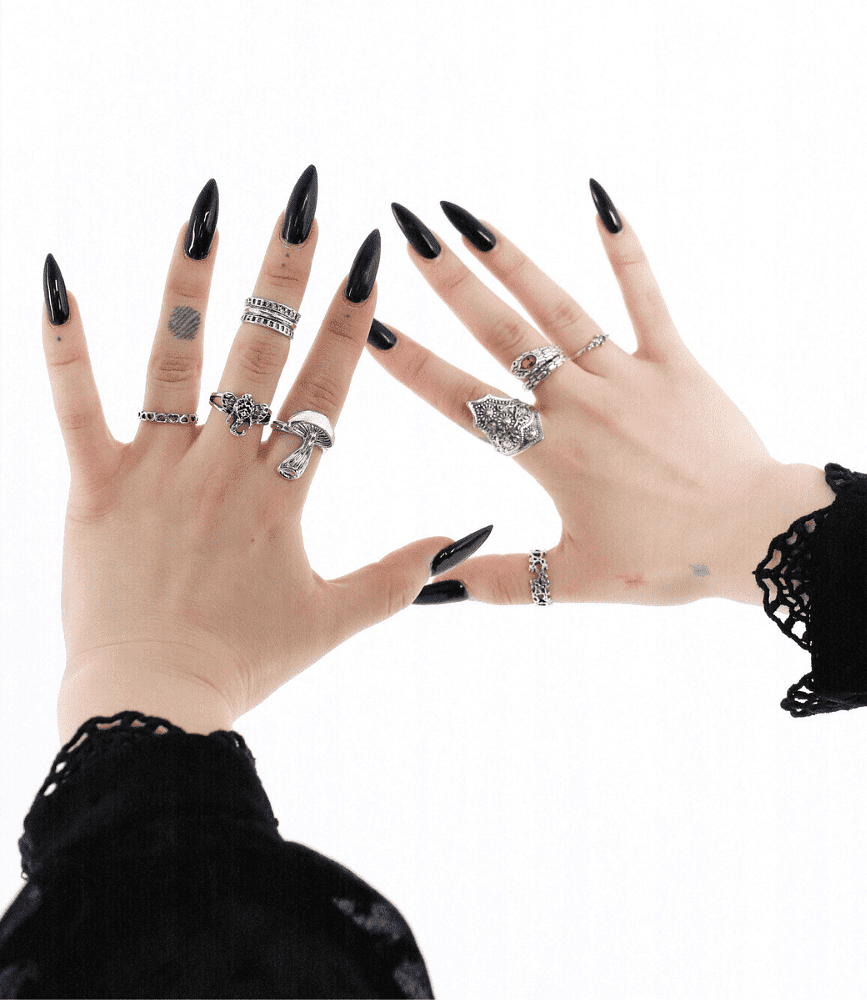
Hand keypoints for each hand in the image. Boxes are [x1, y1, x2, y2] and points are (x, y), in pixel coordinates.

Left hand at [43, 167, 488, 740]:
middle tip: (303, 198)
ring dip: (190, 281)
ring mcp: (154, 472)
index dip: (352, 319)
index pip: (327, 386)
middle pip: (260, 351)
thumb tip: (466, 537)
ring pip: (174, 360)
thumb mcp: (337, 620)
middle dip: (287, 270)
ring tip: (205, 209)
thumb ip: (403, 573)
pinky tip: (53, 276)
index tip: (368, 257)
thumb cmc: (246, 663)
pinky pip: (72, 406)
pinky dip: (62, 345)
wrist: (151, 707)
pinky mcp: (92, 488)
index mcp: (283, 494)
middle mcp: (222, 467)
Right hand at [369, 183, 834, 608]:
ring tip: (465, 216)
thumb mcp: (573, 580)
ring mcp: (627, 376)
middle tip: (406, 231)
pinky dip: (622, 248)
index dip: (411, 363)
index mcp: (550, 455)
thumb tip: (429, 586)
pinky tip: (596, 199)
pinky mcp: (674, 361)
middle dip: (448, 282)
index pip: (461, 401)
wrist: (757, 537)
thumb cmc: (669, 561)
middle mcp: (580, 405)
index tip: (370, 325)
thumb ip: (497, 579)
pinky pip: (645, 295)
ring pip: (557, 307)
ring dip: (509, 258)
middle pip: (500, 334)